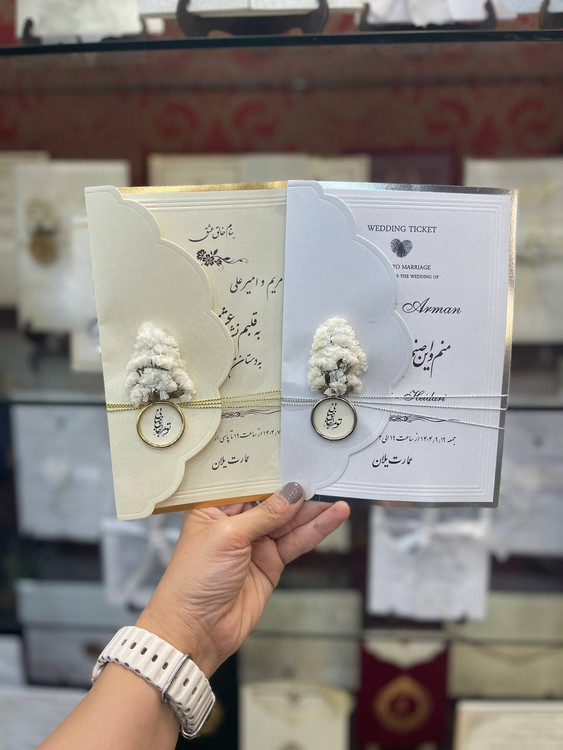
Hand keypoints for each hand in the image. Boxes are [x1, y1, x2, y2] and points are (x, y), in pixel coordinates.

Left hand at [137, 484, 349, 675]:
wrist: (195, 630)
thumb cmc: (194, 579)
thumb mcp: (228, 536)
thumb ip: (264, 514)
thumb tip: (292, 493)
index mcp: (214, 508)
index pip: (249, 483)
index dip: (273, 472)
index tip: (298, 459)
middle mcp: (236, 523)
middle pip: (273, 501)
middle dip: (298, 491)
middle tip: (326, 477)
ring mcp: (254, 544)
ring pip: (289, 522)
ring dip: (313, 511)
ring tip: (338, 498)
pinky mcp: (270, 565)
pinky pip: (295, 542)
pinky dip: (315, 531)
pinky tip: (332, 518)